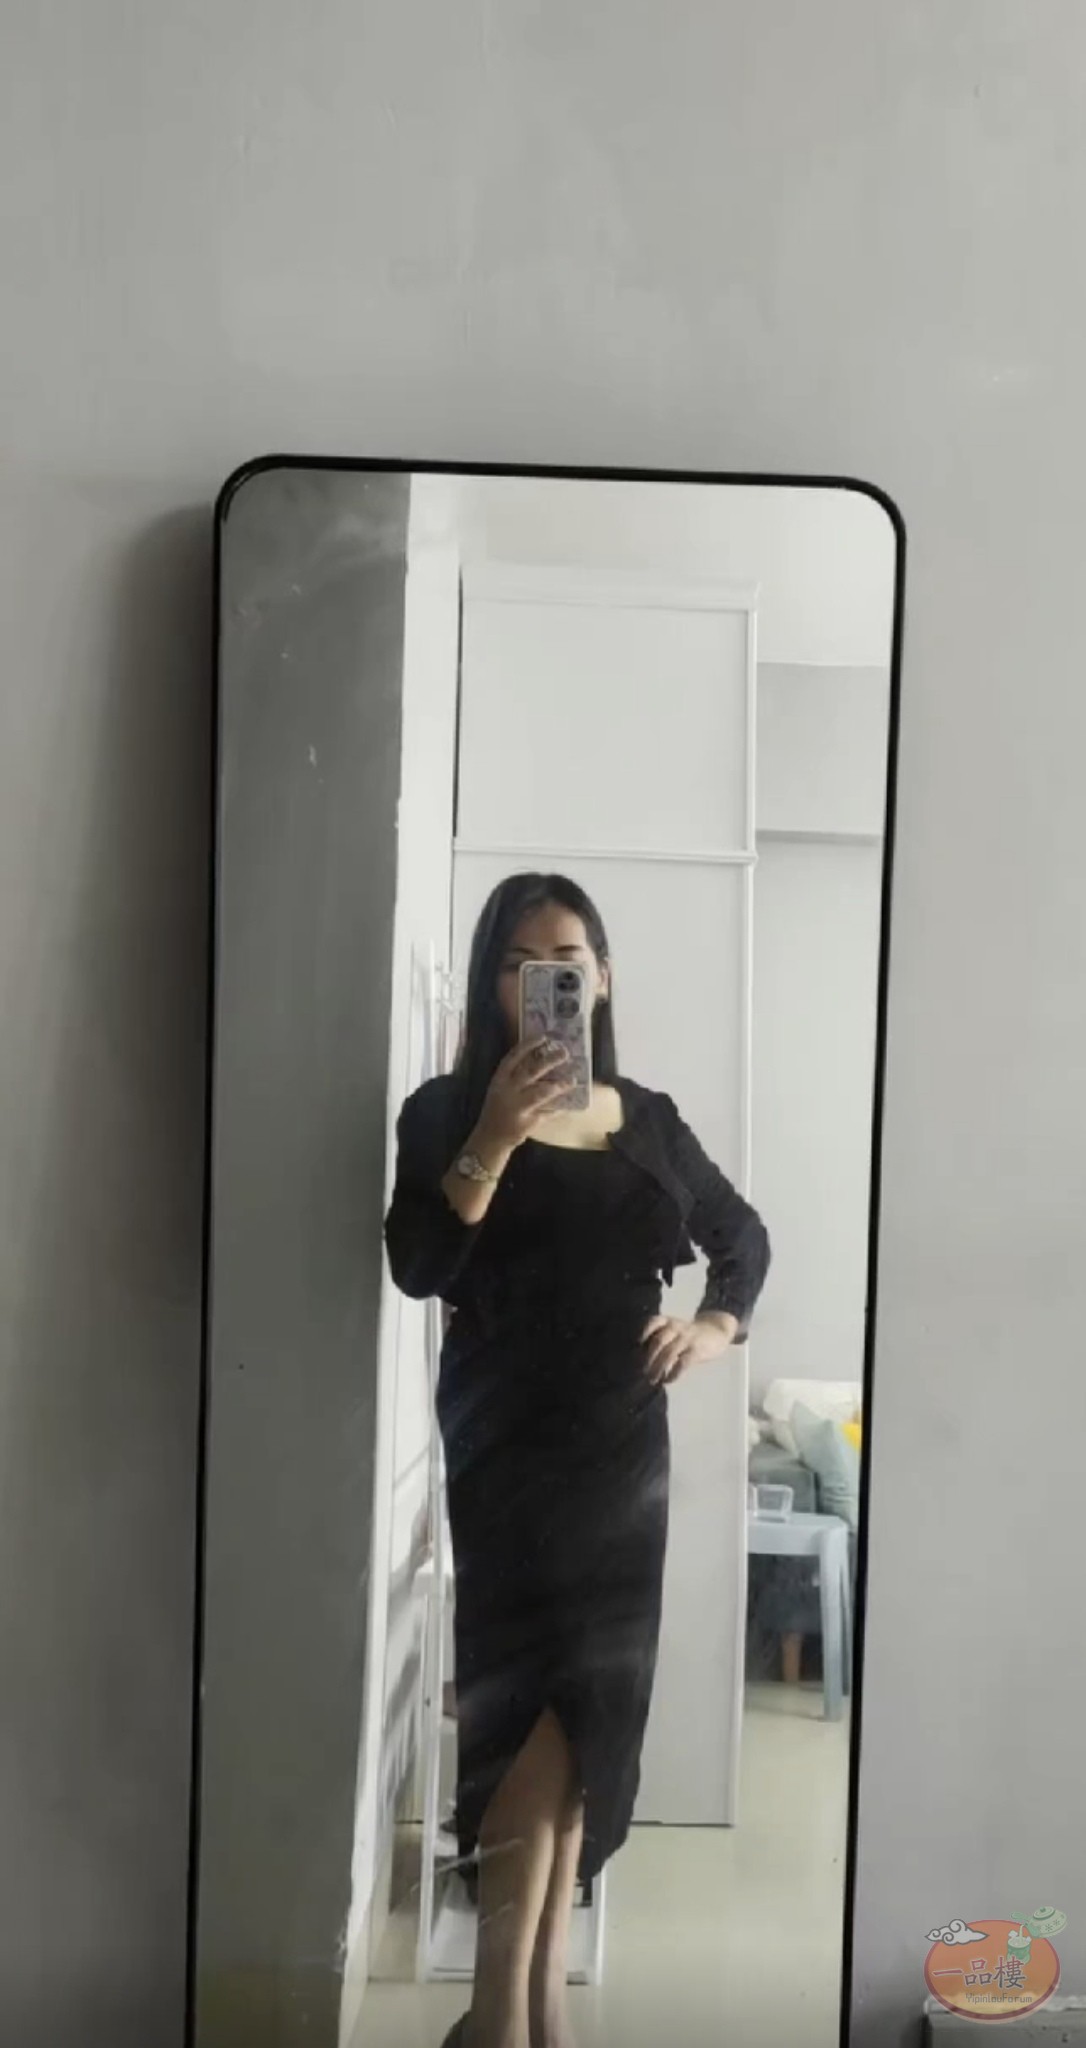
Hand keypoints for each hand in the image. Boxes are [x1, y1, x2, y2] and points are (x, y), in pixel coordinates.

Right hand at [475, 1038, 574, 1152]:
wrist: (490, 1138)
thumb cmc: (498, 1109)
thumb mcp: (501, 1089)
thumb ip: (516, 1077)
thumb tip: (542, 1059)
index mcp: (499, 1080)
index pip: (513, 1058)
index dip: (527, 1046)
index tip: (543, 1038)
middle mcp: (507, 1092)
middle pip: (531, 1072)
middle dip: (550, 1061)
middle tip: (565, 1053)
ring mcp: (517, 1108)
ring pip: (541, 1092)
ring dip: (559, 1085)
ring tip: (572, 1080)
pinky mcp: (527, 1123)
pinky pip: (547, 1112)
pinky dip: (559, 1108)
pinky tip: (569, 1104)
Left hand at [641, 1311, 739, 1385]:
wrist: (717, 1330)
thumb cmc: (691, 1334)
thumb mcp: (676, 1329)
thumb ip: (662, 1339)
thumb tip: (641, 1358)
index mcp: (669, 1321)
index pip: (654, 1321)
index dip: (644, 1331)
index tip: (638, 1343)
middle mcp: (677, 1327)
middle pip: (659, 1341)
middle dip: (648, 1358)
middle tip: (643, 1372)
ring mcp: (687, 1338)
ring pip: (669, 1353)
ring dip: (658, 1368)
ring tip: (653, 1380)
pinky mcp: (697, 1349)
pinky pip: (683, 1362)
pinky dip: (673, 1373)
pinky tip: (668, 1380)